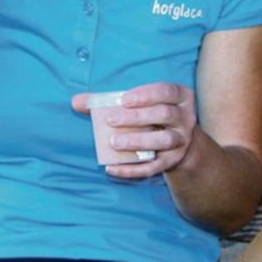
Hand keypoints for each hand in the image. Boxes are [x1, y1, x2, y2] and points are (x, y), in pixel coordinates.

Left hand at [72, 82, 196, 178]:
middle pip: (164, 115)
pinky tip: (112, 168)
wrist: (176, 141)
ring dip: (138, 141)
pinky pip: (153, 167)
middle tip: (111, 120)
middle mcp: (185, 118)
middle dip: (137, 117)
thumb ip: (107, 100)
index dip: (147, 95)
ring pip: (163, 140)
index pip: (166, 92)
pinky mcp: (172, 161)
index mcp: (180, 97)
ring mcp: (181, 141)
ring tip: (114, 142)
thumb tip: (76, 101)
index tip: (124, 99)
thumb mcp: (138, 103)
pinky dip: (132, 169)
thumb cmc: (151, 115)